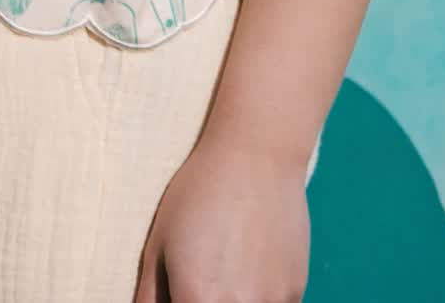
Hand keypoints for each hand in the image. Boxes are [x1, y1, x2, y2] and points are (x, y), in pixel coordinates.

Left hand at [134, 133, 309, 302]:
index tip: (179, 291)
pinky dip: (259, 296)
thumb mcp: (158, 243)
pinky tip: (251, 264)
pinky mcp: (295, 293)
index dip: (180, 302)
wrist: (255, 157)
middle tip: (204, 274)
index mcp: (197, 298)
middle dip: (203, 300)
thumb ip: (148, 296)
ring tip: (227, 267)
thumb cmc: (199, 193)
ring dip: (234, 299)